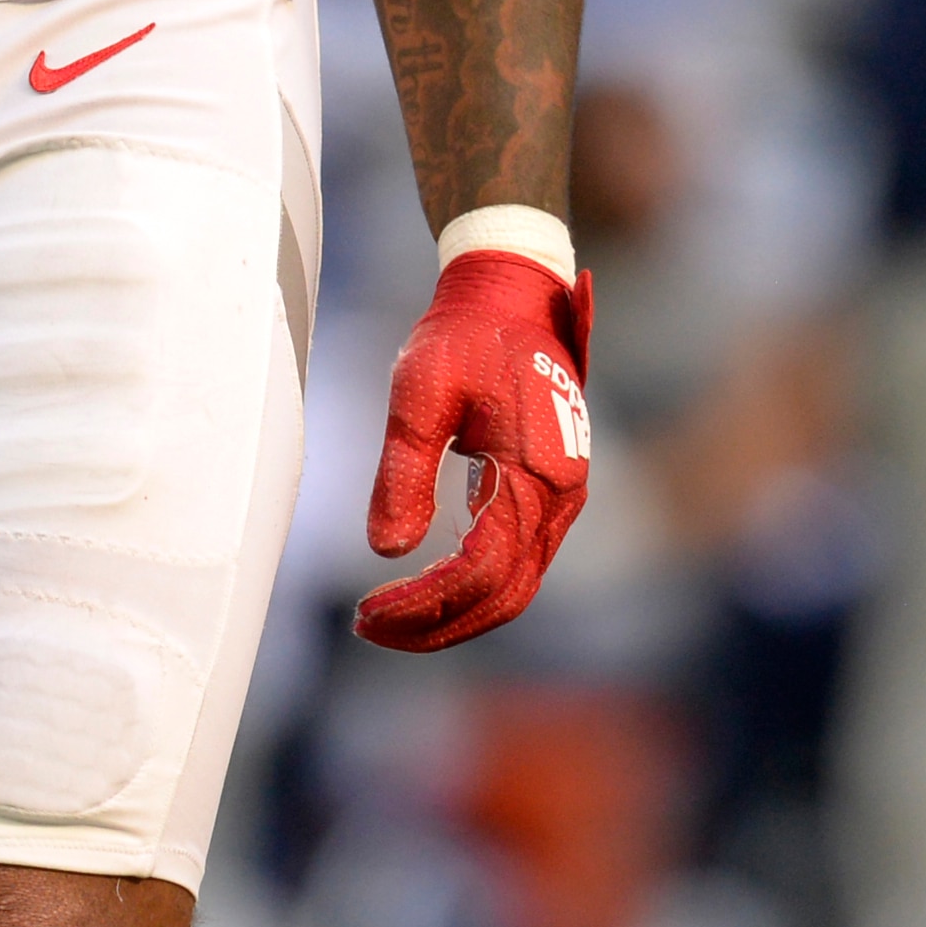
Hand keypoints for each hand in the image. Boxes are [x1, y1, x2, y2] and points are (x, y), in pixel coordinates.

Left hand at [352, 247, 593, 650]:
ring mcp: (561, 502)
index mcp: (535, 474)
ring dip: (453, 615)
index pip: (480, 570)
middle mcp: (560, 499)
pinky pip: (516, 565)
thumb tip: (386, 551)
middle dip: (435, 625)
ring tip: (385, 620)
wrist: (511, 298)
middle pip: (502, 596)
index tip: (365, 613)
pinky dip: (471, 590)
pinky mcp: (549, 499)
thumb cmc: (463, 337)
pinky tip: (422, 591)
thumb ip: (405, 470)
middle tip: (367, 628)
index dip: (423, 604)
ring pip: (514, 589)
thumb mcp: (419, 390)